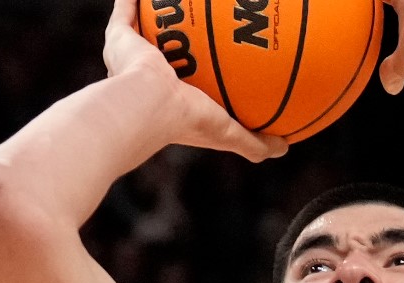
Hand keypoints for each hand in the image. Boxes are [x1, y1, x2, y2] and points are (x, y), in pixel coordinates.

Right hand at [101, 0, 285, 161]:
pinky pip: (126, 11)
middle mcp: (148, 78)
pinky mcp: (119, 37)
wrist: (147, 105)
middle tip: (199, 29)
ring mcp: (131, 57)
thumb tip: (284, 147)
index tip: (221, 66)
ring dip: (158, 17)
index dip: (202, 76)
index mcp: (172, 99)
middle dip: (179, 42)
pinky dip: (132, 0)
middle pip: (167, 53)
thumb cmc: (186, 121)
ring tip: (175, 4)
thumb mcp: (228, 134)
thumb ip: (254, 143)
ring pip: (145, 30)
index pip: (190, 85)